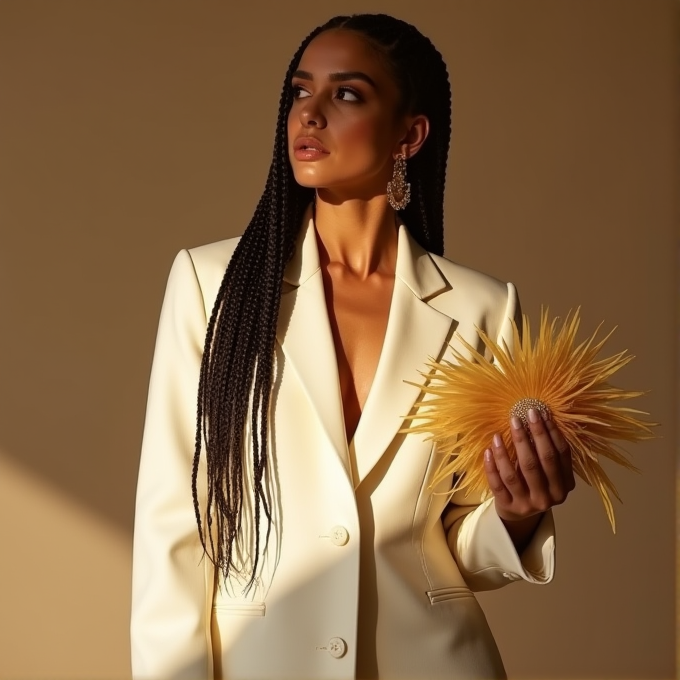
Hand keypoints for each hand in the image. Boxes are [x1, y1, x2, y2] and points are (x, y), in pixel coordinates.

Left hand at [484, 408, 574, 547]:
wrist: (520, 514)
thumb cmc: (536, 484)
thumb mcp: (549, 472)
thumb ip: (549, 452)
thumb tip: (541, 416)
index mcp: (564, 485)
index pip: (560, 455)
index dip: (550, 432)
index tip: (538, 413)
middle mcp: (549, 497)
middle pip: (539, 462)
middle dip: (529, 437)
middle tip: (518, 417)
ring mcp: (528, 504)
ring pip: (515, 474)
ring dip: (505, 451)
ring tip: (498, 433)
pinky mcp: (509, 507)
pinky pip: (497, 484)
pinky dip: (492, 466)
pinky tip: (488, 450)